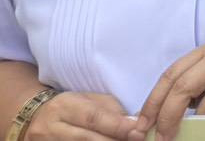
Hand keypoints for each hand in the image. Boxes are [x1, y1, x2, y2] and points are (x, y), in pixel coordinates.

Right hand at [26, 92, 144, 140]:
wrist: (35, 120)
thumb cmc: (71, 107)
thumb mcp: (89, 100)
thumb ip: (111, 110)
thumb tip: (134, 124)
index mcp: (63, 107)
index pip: (93, 117)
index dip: (116, 126)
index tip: (137, 131)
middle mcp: (50, 129)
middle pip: (87, 139)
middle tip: (136, 140)